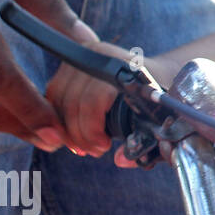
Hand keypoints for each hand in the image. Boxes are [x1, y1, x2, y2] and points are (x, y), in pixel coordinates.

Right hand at [45, 42, 179, 159]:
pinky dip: (59, 117)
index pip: (92, 100)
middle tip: (93, 150)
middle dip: (78, 134)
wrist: (161, 73)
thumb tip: (121, 160)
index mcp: (122, 66)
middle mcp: (99, 55)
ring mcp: (83, 55)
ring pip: (57, 98)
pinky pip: (53, 94)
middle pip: (71, 101)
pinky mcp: (71, 63)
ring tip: (84, 145)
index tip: (103, 147)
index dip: (91, 130)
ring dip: (66, 128)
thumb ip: (145, 141)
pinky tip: (73, 132)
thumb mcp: (159, 117)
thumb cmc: (161, 96)